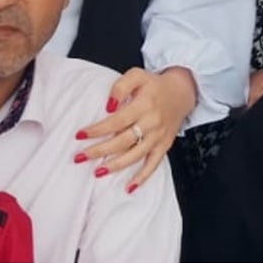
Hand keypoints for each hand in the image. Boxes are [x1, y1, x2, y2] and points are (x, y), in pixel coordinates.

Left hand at [75, 67, 196, 192]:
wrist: (183, 91)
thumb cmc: (155, 84)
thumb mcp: (137, 74)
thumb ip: (120, 87)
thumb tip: (109, 107)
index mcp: (144, 105)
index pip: (117, 121)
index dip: (98, 130)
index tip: (80, 135)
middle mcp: (151, 123)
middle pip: (123, 141)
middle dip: (99, 151)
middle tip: (80, 157)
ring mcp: (158, 136)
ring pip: (135, 155)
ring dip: (115, 166)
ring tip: (97, 172)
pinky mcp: (164, 145)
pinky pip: (153, 164)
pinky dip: (142, 178)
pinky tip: (129, 187)